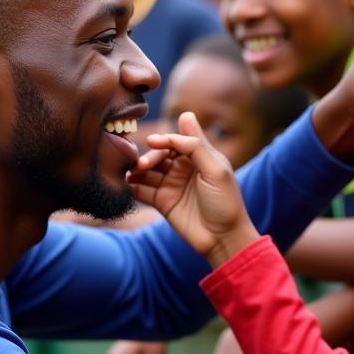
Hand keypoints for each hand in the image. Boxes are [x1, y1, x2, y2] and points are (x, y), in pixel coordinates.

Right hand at [128, 112, 259, 266]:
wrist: (223, 239)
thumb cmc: (225, 202)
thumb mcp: (215, 170)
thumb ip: (197, 145)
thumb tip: (185, 114)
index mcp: (199, 157)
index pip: (176, 141)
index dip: (164, 140)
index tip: (153, 143)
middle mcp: (183, 168)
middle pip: (159, 155)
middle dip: (148, 157)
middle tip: (141, 164)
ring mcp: (171, 185)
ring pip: (148, 171)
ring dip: (137, 170)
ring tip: (131, 173)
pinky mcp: (162, 202)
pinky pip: (142, 190)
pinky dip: (133, 186)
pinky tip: (128, 185)